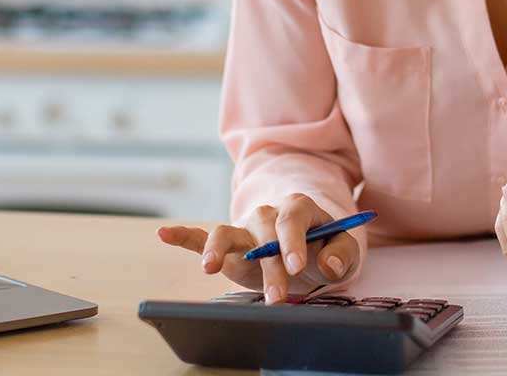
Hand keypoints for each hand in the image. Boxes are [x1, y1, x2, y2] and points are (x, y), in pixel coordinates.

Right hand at [156, 193, 360, 304]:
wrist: (309, 250)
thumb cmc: (326, 247)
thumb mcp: (342, 250)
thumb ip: (341, 254)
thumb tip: (327, 262)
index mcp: (297, 209)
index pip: (292, 218)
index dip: (292, 241)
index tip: (296, 266)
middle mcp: (267, 215)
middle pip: (262, 232)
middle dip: (268, 266)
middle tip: (276, 298)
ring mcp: (244, 228)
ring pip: (226, 232)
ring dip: (217, 249)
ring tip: (210, 267)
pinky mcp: (228, 244)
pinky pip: (201, 236)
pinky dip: (183, 236)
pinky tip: (164, 234)